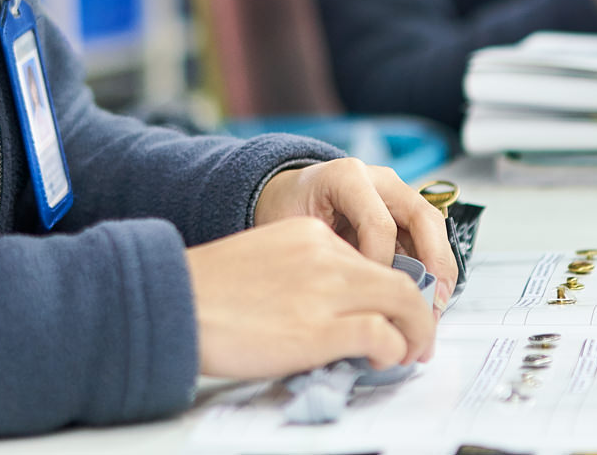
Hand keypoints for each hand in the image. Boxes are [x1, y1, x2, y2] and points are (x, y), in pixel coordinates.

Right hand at [185, 217, 437, 377]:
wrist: (177, 303)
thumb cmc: (210, 292)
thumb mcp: (267, 262)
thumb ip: (306, 273)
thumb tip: (335, 308)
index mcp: (312, 235)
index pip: (374, 259)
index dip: (395, 290)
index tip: (397, 314)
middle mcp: (326, 255)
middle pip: (400, 279)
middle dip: (419, 314)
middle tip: (418, 339)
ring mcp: (326, 290)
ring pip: (403, 302)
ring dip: (415, 333)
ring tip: (409, 354)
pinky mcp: (320, 328)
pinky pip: (382, 335)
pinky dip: (393, 350)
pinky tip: (383, 360)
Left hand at [252, 157, 458, 308]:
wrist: (288, 194)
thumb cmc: (289, 210)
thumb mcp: (294, 230)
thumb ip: (324, 256)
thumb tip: (357, 299)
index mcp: (347, 177)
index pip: (379, 223)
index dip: (381, 263)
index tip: (372, 294)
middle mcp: (379, 179)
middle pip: (422, 217)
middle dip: (433, 263)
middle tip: (431, 303)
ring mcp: (396, 193)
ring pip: (434, 227)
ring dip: (441, 269)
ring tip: (436, 306)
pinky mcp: (404, 211)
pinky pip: (428, 238)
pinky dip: (432, 268)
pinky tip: (428, 297)